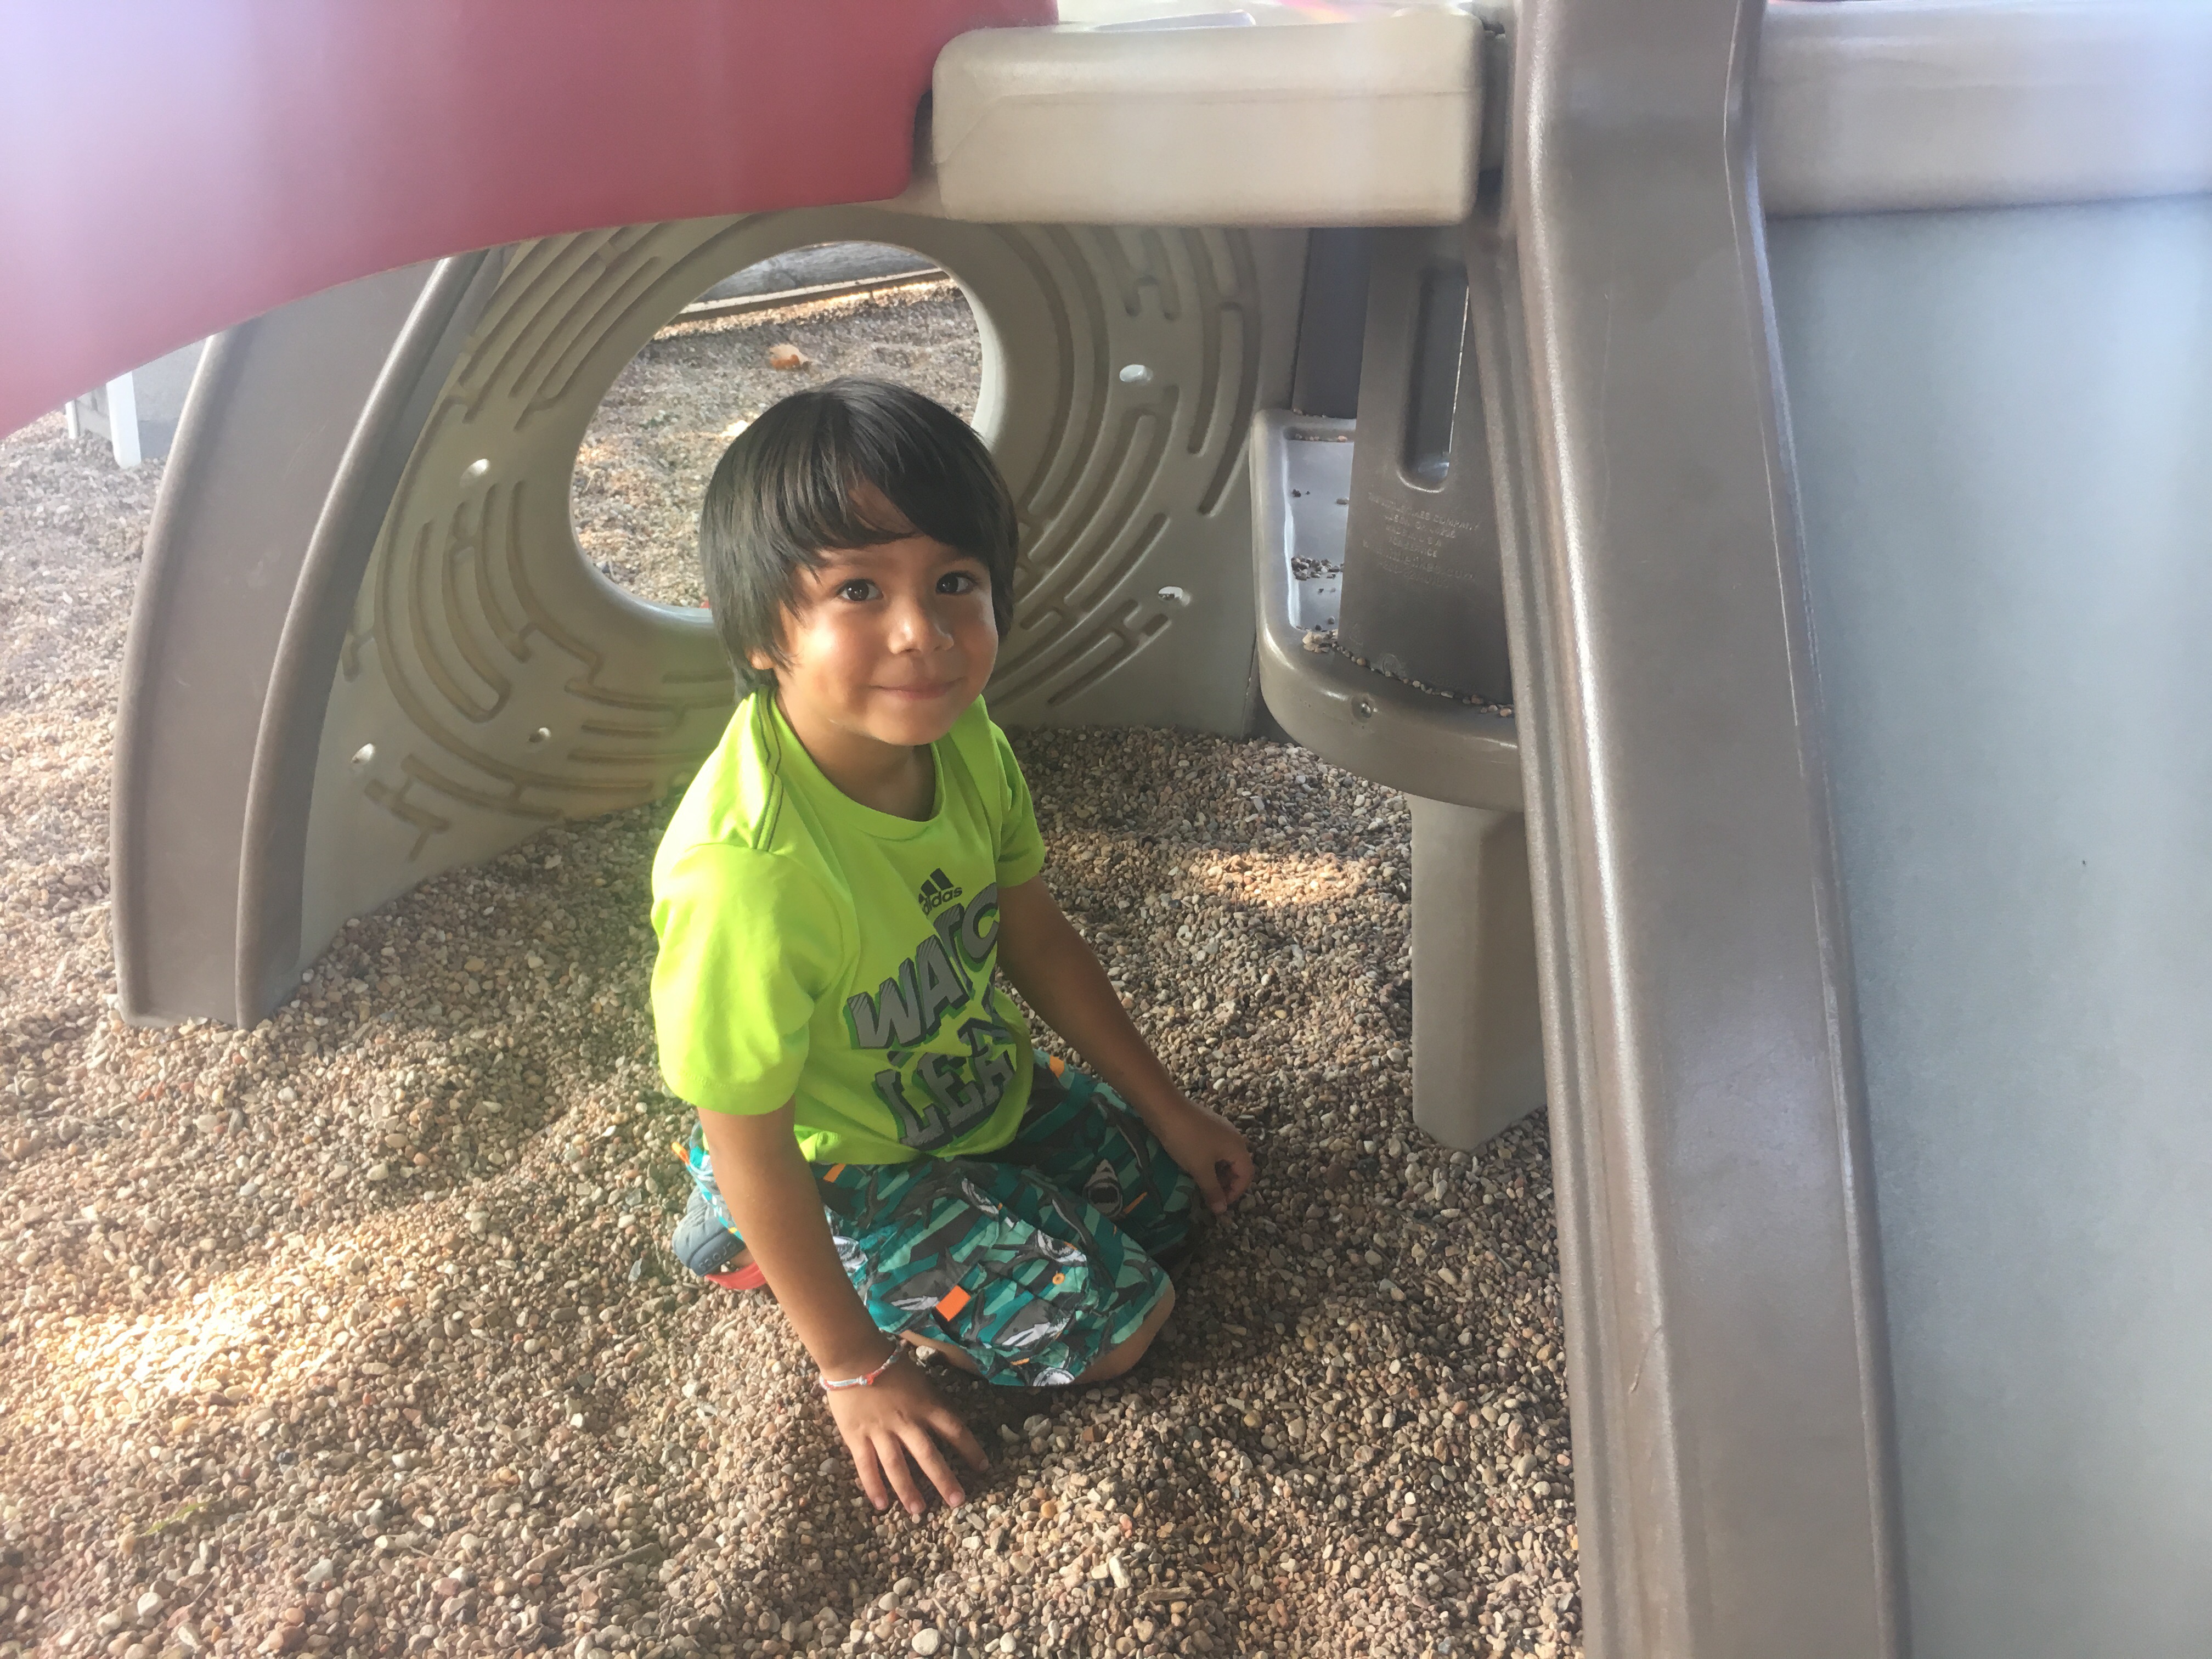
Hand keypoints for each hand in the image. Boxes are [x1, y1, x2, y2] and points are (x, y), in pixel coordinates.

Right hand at [822, 1351, 987, 1516]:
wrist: (853, 1354)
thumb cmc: (888, 1361)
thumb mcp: (919, 1378)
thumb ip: (930, 1400)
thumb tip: (945, 1419)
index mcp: (925, 1405)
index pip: (954, 1429)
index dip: (970, 1449)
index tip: (983, 1467)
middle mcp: (906, 1421)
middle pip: (928, 1455)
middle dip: (944, 1480)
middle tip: (958, 1501)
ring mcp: (881, 1431)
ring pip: (897, 1466)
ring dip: (909, 1490)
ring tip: (919, 1511)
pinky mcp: (857, 1437)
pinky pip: (866, 1466)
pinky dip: (874, 1486)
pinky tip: (881, 1505)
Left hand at [1150, 1095, 1253, 1215]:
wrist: (1165, 1108)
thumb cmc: (1187, 1140)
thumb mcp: (1200, 1168)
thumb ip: (1212, 1190)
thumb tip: (1222, 1210)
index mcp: (1237, 1146)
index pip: (1246, 1175)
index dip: (1235, 1192)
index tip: (1218, 1204)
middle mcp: (1233, 1136)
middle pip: (1237, 1165)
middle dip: (1226, 1183)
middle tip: (1209, 1195)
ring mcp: (1219, 1129)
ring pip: (1224, 1157)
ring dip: (1216, 1173)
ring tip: (1200, 1182)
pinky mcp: (1206, 1125)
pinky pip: (1213, 1148)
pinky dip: (1208, 1161)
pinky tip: (1193, 1165)